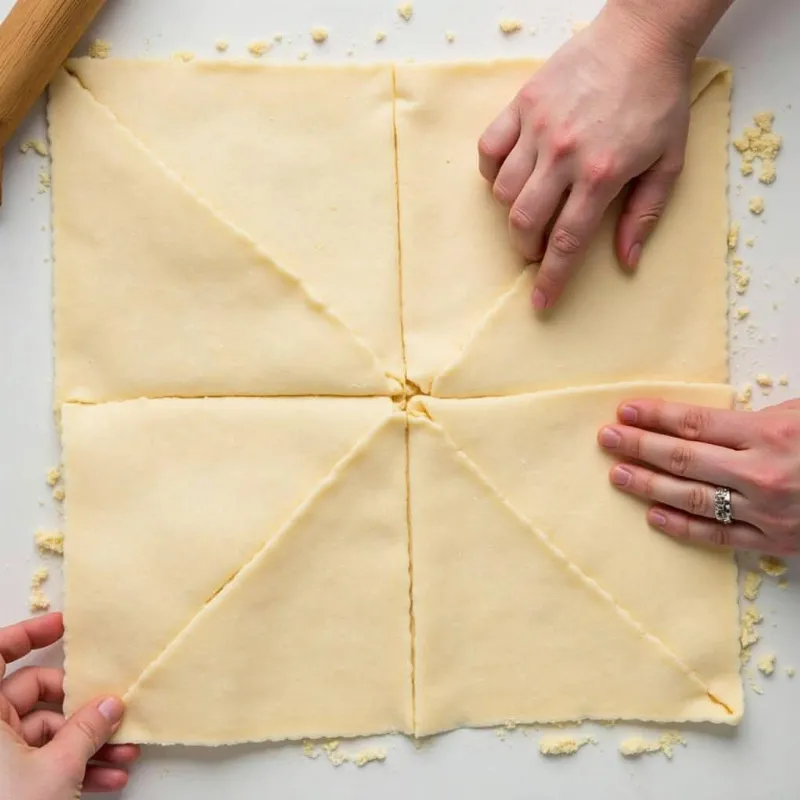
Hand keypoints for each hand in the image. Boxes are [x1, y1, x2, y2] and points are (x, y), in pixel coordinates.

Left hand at [0, 613, 139, 796]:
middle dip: (81, 709)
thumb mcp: (57, 767)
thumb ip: (87, 728)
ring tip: (123, 756)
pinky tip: (107, 779)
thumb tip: (110, 703)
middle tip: (115, 711)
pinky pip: (43, 762)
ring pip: (45, 734)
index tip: (62, 626)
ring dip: (87, 744)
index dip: (27, 635)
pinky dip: (74, 768)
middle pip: (35, 698)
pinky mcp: (6, 783)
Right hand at [478, 4, 693, 309]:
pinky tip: (510, 172)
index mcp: (602, 173)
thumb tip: (626, 260)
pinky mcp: (521, 104)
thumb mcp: (668, 162)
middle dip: (527, 247)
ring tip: (531, 206)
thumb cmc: (658, 100)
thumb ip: (644, 214)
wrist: (642, 38)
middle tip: (538, 246)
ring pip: (502, 191)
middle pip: (524, 222)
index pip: (566, 241)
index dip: (551, 278)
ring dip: (513, 211)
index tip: (540, 302)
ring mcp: (537, 127)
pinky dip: (493, 169)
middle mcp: (564, 154)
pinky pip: (489, 149)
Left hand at [598, 399, 799, 554]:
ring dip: (649, 485)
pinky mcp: (774, 542)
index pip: (696, 424)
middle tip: (606, 439)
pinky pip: (718, 536)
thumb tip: (700, 420)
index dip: (655, 417)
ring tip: (618, 474)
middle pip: (684, 458)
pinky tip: (653, 515)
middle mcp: (761, 473)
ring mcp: (766, 511)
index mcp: (770, 433)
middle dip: (639, 447)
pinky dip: (682, 527)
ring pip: (693, 497)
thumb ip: (756, 418)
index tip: (625, 411)